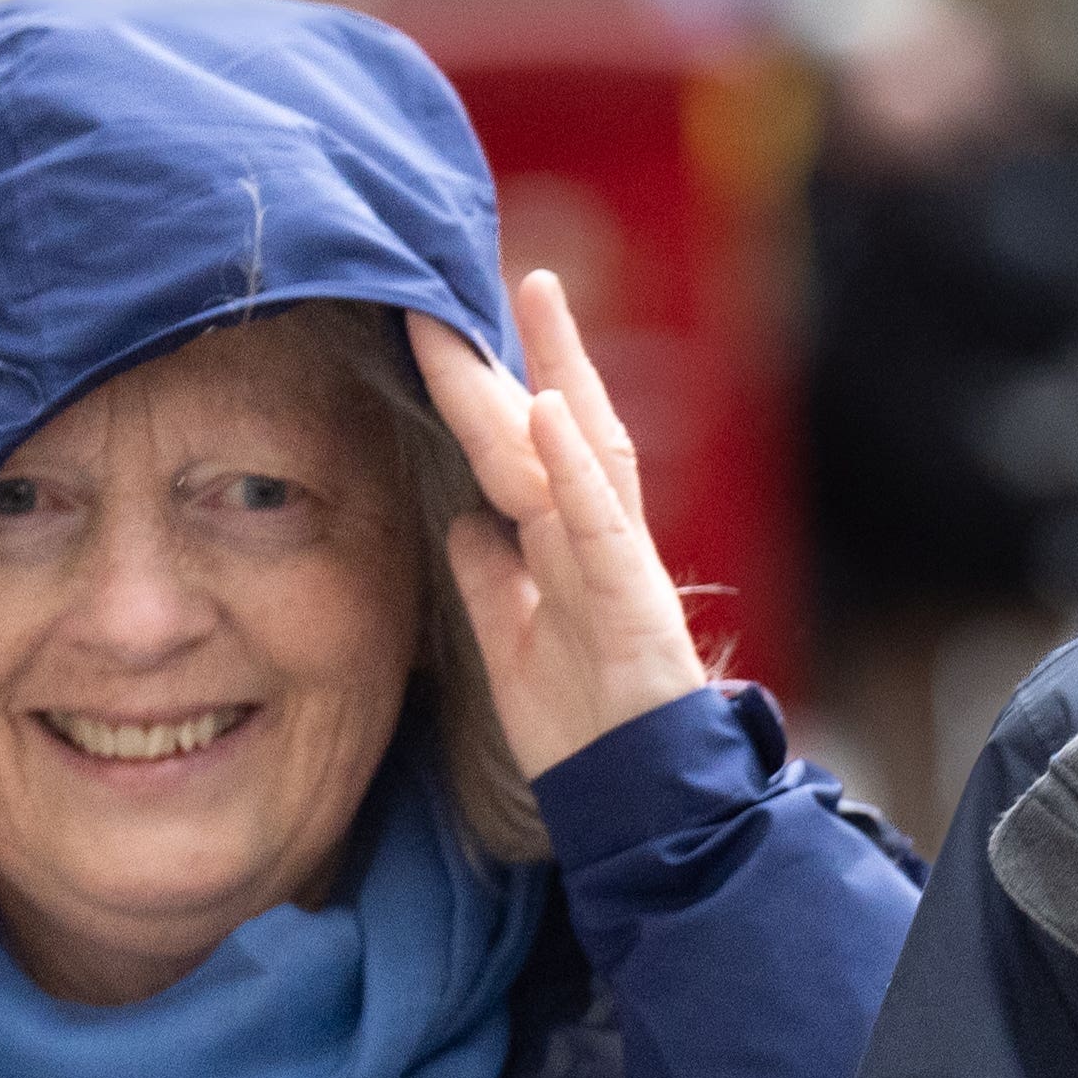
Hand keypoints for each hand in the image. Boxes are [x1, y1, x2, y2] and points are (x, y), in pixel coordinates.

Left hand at [410, 272, 710, 777]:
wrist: (636, 801)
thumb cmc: (583, 731)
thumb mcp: (514, 647)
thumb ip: (493, 584)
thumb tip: (462, 525)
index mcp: (568, 548)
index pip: (524, 449)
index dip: (485, 386)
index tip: (441, 324)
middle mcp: (597, 539)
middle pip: (554, 425)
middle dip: (517, 349)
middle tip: (479, 275)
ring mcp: (619, 561)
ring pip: (586, 449)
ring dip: (559, 369)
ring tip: (533, 298)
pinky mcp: (633, 597)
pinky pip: (601, 519)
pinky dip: (574, 464)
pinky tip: (547, 409)